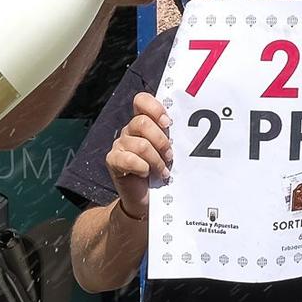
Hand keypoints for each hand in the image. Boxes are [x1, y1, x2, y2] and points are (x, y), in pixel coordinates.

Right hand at [105, 90, 171, 218]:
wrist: (144, 201)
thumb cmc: (160, 174)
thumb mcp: (169, 153)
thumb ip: (172, 139)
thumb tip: (189, 130)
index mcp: (143, 123)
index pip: (141, 101)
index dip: (154, 108)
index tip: (168, 123)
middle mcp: (129, 131)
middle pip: (142, 123)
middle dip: (161, 141)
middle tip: (170, 155)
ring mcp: (119, 145)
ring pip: (140, 144)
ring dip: (156, 160)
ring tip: (163, 170)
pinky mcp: (113, 160)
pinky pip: (129, 159)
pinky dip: (143, 168)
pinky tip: (148, 174)